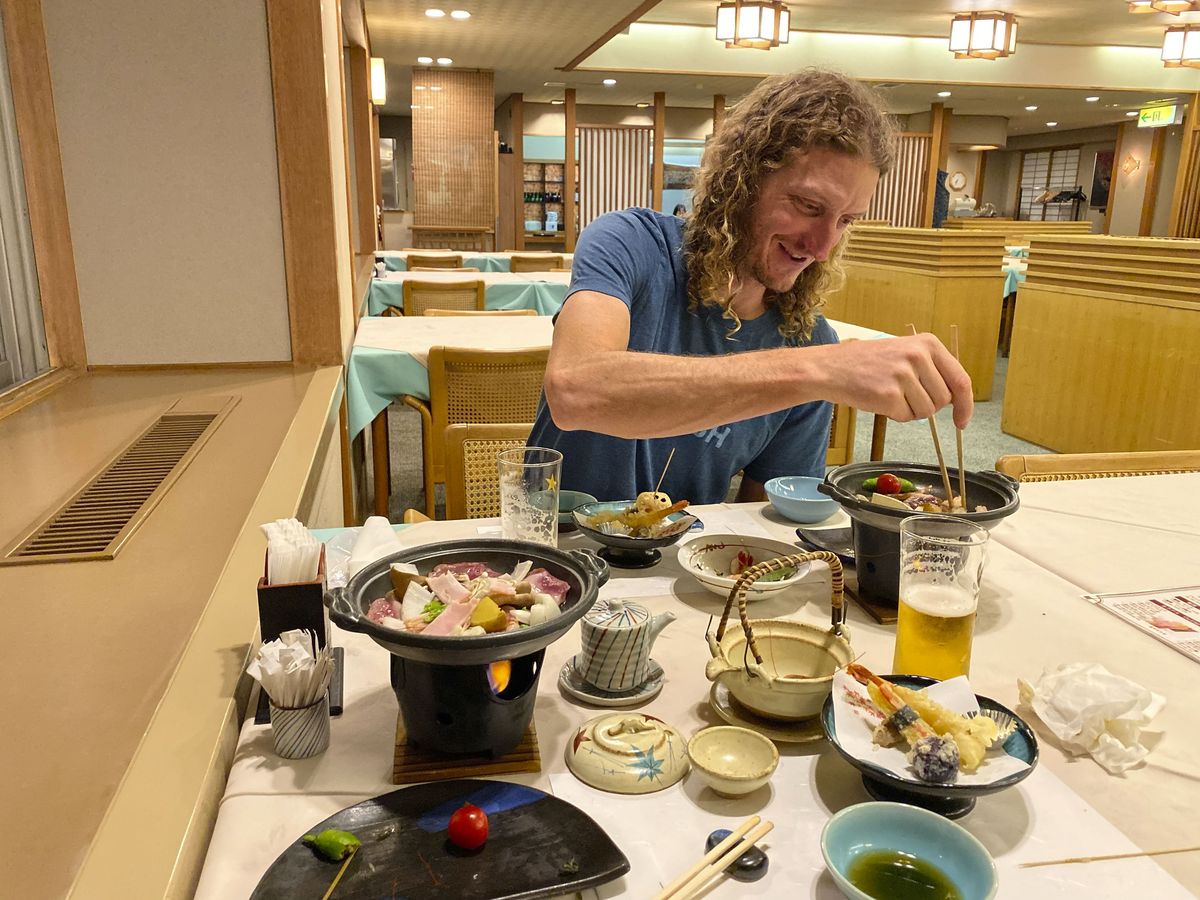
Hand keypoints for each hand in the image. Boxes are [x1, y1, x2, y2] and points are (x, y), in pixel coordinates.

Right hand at [816, 334, 973, 427]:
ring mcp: (903, 375)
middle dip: (928, 406)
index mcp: (927, 343)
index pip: (960, 380)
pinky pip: (906, 417)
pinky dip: (895, 415)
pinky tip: (880, 400)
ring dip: (911, 411)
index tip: (962, 421)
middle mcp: (918, 356)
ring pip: (926, 412)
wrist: (831, 367)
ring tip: (891, 394)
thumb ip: (933, 369)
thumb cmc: (868, 362)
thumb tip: (957, 399)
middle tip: (906, 396)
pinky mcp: (888, 394)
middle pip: (943, 400)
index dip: (965, 405)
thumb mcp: (905, 352)